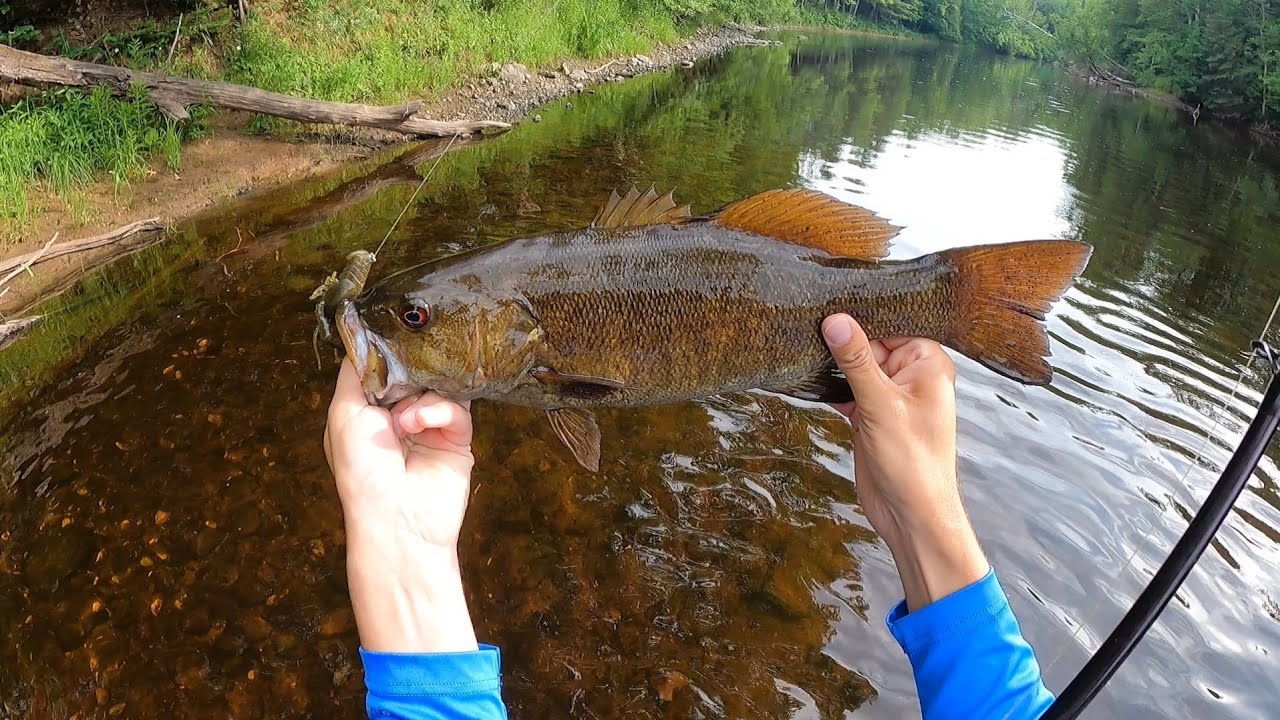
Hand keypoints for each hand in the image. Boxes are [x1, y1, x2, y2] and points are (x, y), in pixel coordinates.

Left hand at [324, 359, 478, 651]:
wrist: (396, 519)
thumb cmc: (361, 470)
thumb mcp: (344, 413)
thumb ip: (356, 372)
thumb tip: (364, 336)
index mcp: (368, 409)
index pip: (383, 367)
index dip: (387, 350)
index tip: (394, 328)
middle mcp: (399, 414)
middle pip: (415, 370)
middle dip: (411, 368)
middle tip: (408, 367)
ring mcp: (430, 424)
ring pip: (438, 385)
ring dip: (419, 397)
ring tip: (404, 420)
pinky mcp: (457, 436)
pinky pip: (456, 407)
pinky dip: (437, 411)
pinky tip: (420, 425)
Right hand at [821, 314, 988, 610]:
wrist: (910, 515)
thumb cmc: (912, 462)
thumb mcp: (880, 405)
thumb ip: (857, 361)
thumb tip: (836, 321)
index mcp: (927, 364)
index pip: (891, 324)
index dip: (860, 316)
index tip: (827, 301)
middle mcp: (912, 375)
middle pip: (870, 343)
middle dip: (841, 338)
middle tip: (805, 320)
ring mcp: (890, 396)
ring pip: (856, 367)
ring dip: (832, 363)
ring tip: (800, 344)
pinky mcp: (871, 415)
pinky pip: (847, 389)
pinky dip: (829, 386)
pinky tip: (806, 377)